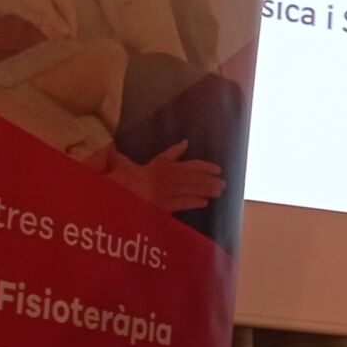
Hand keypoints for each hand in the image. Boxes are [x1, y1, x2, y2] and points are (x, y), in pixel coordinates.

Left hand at [0, 0, 76, 38]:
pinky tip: (53, 42)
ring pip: (55, 22)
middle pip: (63, 17)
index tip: (74, 36)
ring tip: (63, 45)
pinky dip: (50, 33)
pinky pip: (46, 25)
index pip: (70, 10)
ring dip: (59, 33)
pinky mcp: (36, 15)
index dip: (73, 23)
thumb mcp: (43, 5)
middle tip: (70, 43)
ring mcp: (44, 8)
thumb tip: (68, 32)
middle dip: (66, 29)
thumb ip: (56, 19)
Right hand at [110, 140, 225, 215]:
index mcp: (166, 166)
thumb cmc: (135, 174)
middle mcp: (169, 177)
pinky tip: (204, 203)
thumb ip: (171, 152)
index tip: (218, 169)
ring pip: (191, 190)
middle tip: (223, 184)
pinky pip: (182, 203)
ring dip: (206, 191)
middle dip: (210, 181)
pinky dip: (194, 202)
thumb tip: (185, 142)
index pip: (191, 165)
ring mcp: (167, 191)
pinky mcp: (163, 205)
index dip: (206, 167)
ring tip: (218, 193)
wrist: (123, 190)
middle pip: (194, 178)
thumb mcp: (154, 160)